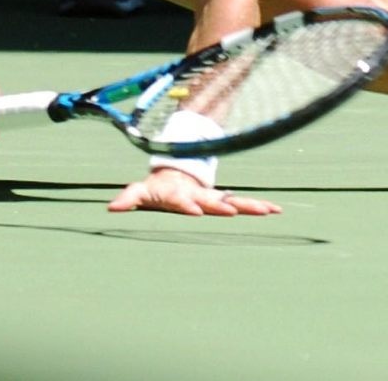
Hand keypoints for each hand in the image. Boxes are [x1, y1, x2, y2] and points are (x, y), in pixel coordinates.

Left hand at [106, 168, 282, 215]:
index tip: (195, 211)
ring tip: (267, 210)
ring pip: (233, 202)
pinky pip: (242, 205)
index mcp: (178, 194)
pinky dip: (258, 206)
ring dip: (248, 206)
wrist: (175, 176)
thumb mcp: (140, 192)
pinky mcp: (222, 202)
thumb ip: (128, 198)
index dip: (187, 205)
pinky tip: (276, 210)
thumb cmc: (157, 189)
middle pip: (213, 201)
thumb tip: (111, 208)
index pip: (182, 200)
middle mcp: (199, 195)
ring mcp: (212, 198)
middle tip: (234, 212)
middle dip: (224, 206)